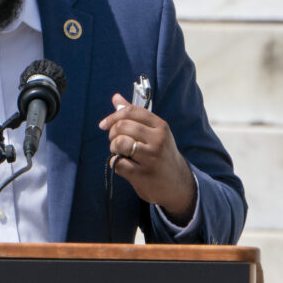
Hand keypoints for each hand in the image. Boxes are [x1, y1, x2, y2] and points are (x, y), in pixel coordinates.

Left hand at [99, 93, 196, 223]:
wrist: (178, 184)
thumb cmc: (161, 154)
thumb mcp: (154, 133)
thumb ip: (135, 116)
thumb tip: (116, 98)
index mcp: (160, 126)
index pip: (131, 111)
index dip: (113, 116)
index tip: (104, 124)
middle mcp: (158, 139)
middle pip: (122, 126)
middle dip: (112, 133)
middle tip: (116, 142)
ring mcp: (152, 157)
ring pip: (119, 143)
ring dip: (114, 148)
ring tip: (120, 153)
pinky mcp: (144, 174)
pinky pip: (118, 163)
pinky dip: (116, 163)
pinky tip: (124, 166)